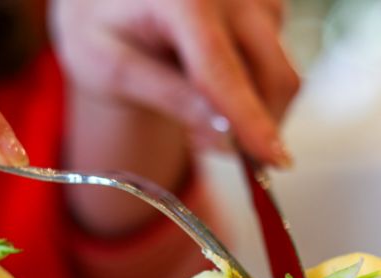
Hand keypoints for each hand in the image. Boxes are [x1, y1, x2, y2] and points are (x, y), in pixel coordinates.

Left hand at [50, 0, 300, 167]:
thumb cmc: (102, 30)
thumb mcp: (113, 69)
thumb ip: (168, 97)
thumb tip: (225, 133)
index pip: (223, 71)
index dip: (249, 120)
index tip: (272, 160)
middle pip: (270, 75)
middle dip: (253, 127)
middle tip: (201, 146)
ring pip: (279, 74)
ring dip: (250, 110)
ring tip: (193, 110)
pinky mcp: (268, 6)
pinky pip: (277, 63)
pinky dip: (253, 89)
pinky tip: (211, 84)